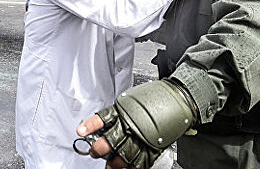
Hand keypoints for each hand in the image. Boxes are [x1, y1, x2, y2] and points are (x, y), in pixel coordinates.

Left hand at [75, 80, 195, 168]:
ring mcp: (142, 138)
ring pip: (122, 157)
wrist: (179, 98)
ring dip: (113, 163)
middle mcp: (131, 125)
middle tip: (95, 152)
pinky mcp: (153, 147)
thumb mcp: (133, 99)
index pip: (103, 119)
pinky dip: (131, 168)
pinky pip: (139, 163)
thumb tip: (106, 124)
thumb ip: (121, 112)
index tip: (80, 131)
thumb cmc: (156, 97)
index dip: (90, 125)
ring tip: (110, 165)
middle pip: (109, 142)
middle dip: (99, 149)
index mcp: (125, 110)